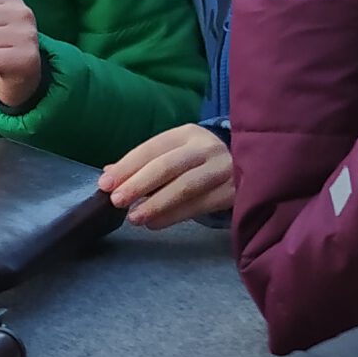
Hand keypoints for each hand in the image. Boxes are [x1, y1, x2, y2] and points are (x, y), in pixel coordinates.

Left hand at [102, 124, 234, 229]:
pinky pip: (200, 206)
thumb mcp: (175, 153)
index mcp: (187, 133)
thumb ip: (144, 163)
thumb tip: (109, 175)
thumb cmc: (199, 162)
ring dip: (155, 204)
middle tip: (116, 201)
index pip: (151, 148)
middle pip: (167, 166)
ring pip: (185, 187)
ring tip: (134, 217)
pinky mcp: (234, 191)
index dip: (127, 166)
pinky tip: (155, 223)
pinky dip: (175, 216)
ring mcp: (223, 169)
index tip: (105, 184)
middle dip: (138, 184)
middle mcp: (206, 148)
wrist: (252, 166)